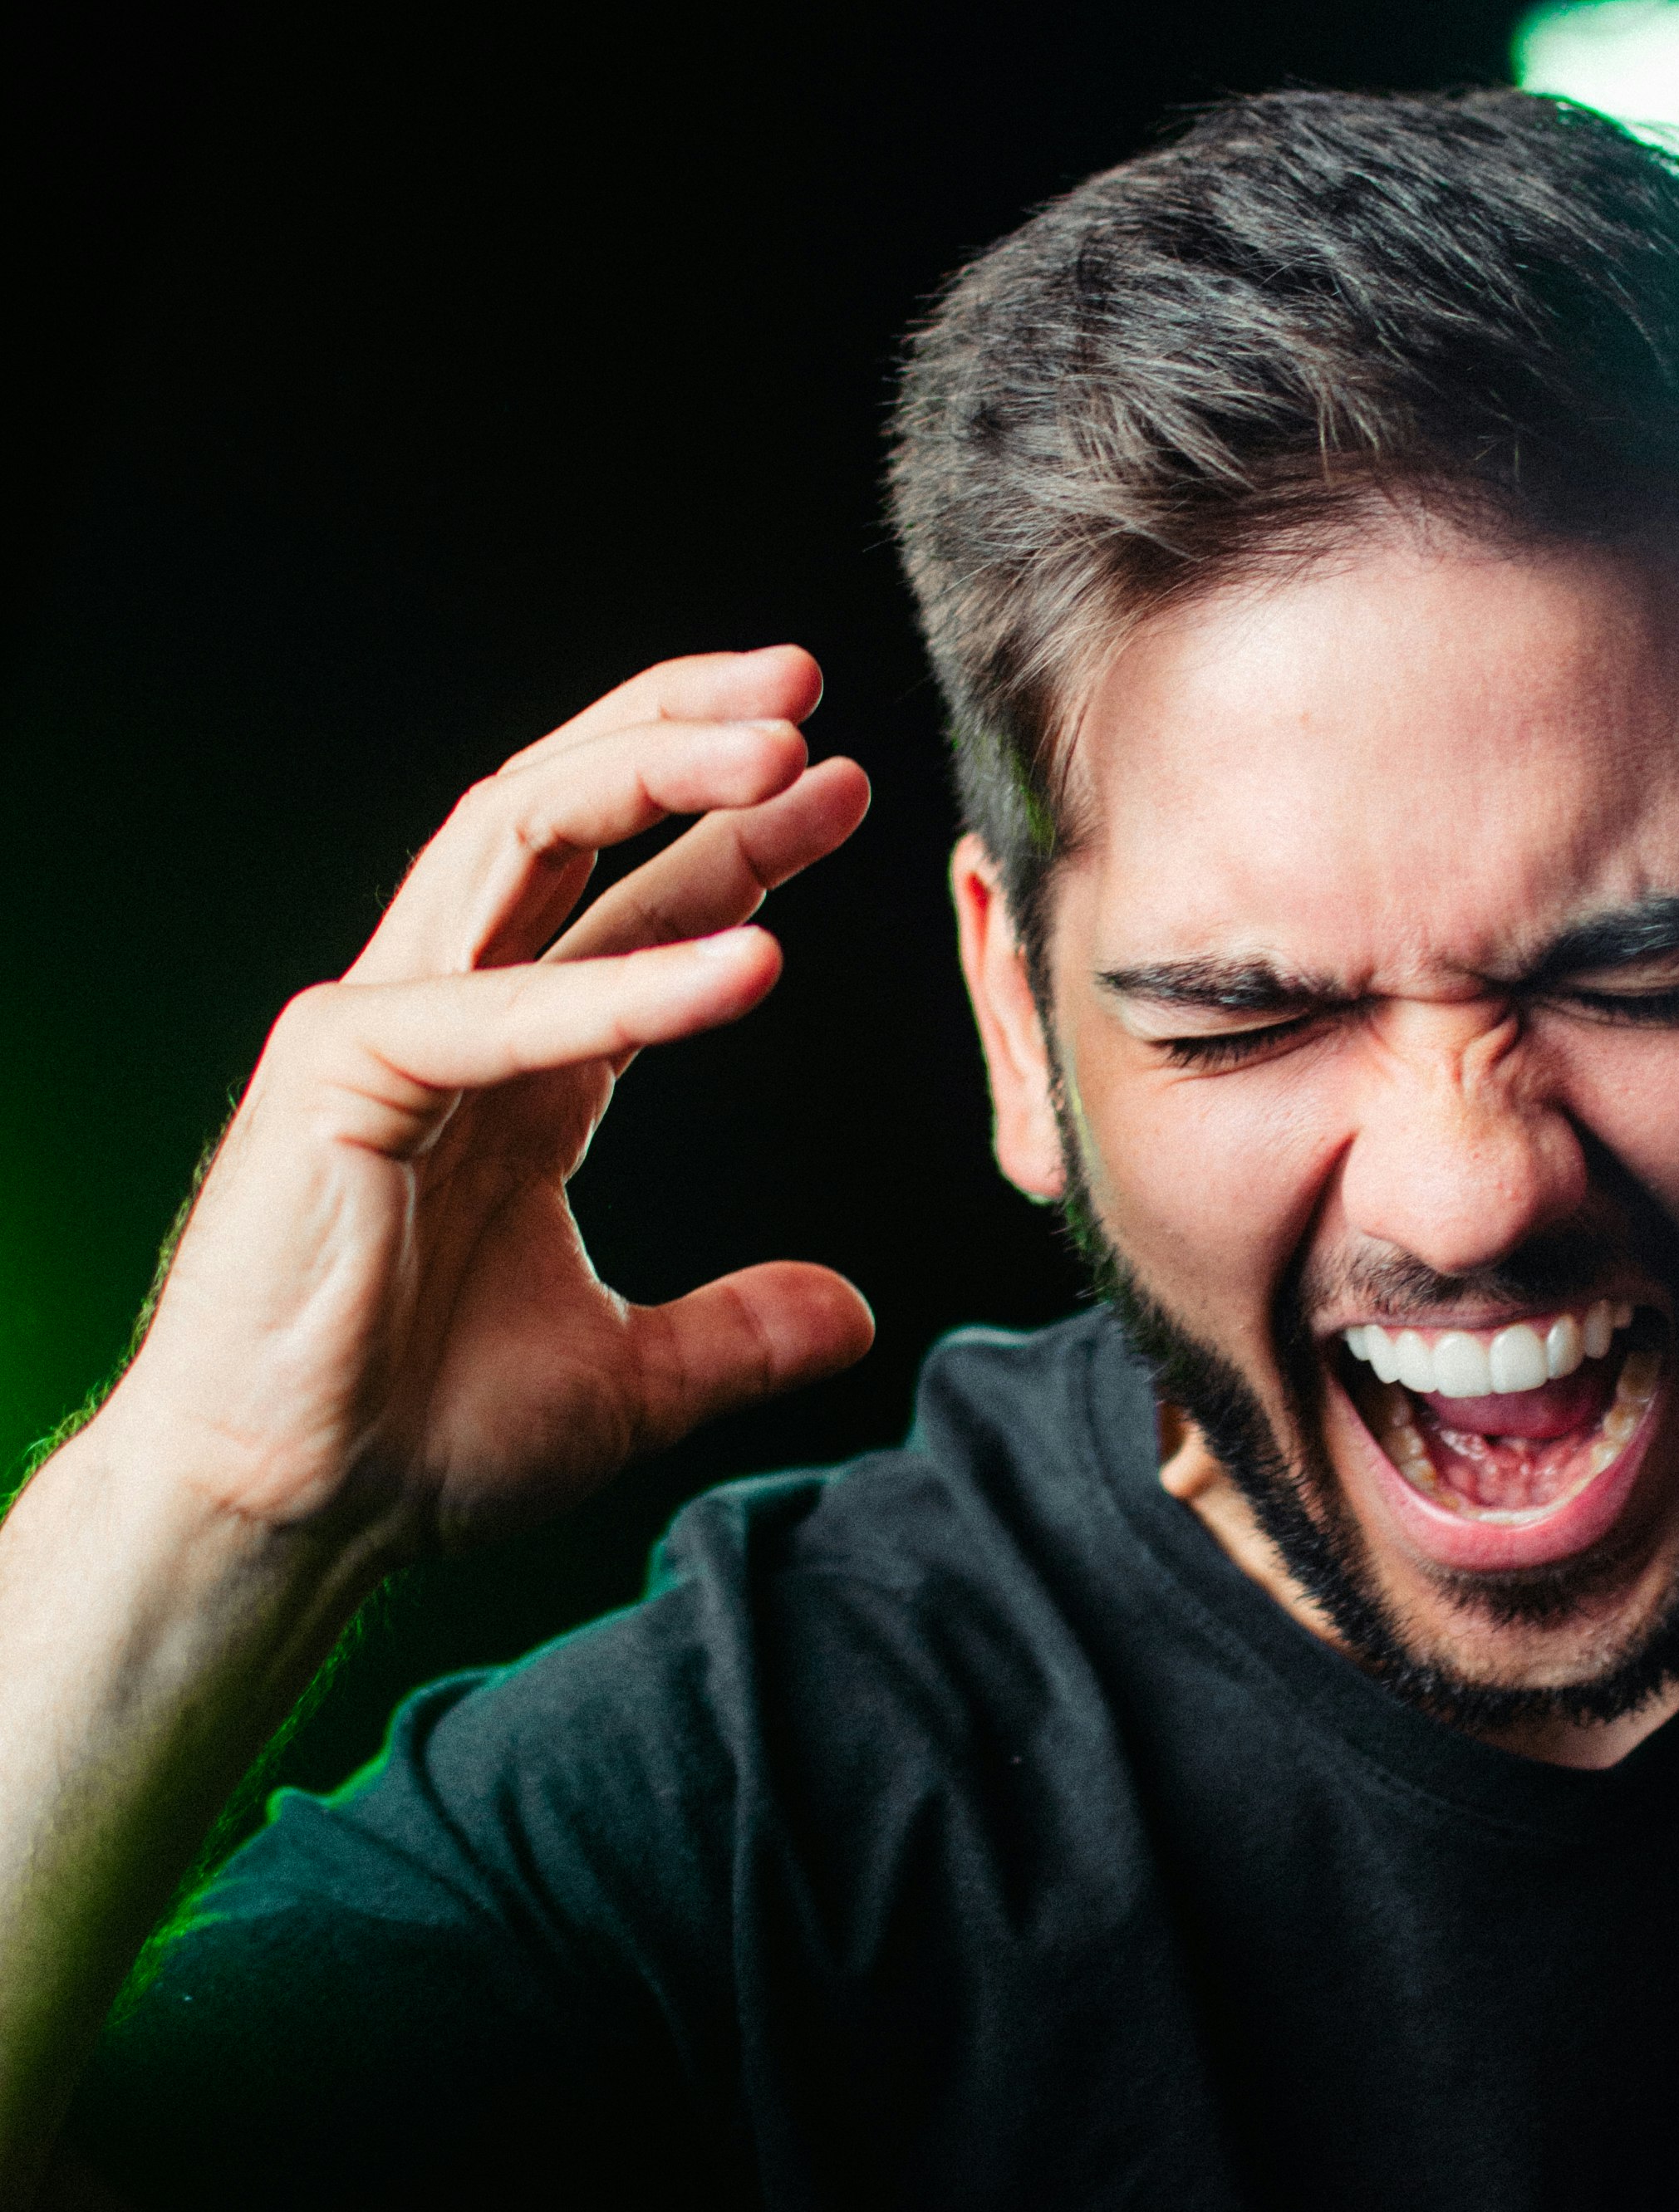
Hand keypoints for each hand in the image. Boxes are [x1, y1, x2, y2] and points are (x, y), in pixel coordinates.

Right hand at [92, 645, 874, 1577]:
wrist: (291, 1517)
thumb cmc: (415, 1440)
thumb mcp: (629, 1382)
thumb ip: (738, 1334)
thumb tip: (855, 1315)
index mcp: (516, 1065)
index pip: (636, 902)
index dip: (741, 835)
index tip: (846, 787)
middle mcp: (451, 1016)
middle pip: (566, 818)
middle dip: (686, 737)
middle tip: (809, 694)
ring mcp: (387, 1029)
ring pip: (515, 839)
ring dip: (653, 777)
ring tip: (785, 751)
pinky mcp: (338, 1078)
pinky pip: (494, 1007)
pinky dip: (625, 984)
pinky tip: (746, 957)